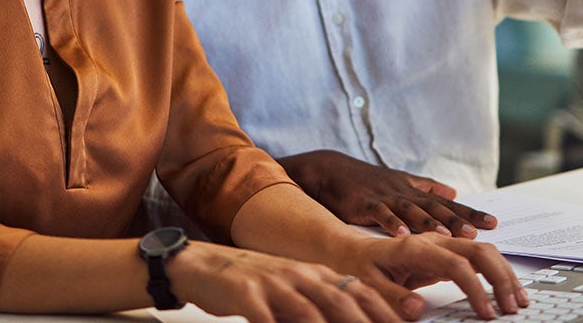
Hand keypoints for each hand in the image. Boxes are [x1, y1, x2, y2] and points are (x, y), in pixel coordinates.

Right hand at [169, 241, 404, 322]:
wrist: (200, 265)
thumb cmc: (250, 284)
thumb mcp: (289, 291)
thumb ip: (319, 306)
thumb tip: (354, 319)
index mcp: (313, 274)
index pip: (356, 291)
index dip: (382, 310)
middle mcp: (297, 275)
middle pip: (339, 300)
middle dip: (364, 322)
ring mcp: (272, 282)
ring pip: (307, 311)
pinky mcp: (245, 293)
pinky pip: (264, 318)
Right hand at [278, 150, 496, 238]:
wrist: (331, 170)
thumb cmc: (367, 180)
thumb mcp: (400, 181)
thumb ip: (427, 187)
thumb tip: (454, 192)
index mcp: (413, 191)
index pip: (447, 204)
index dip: (469, 213)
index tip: (493, 223)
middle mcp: (403, 193)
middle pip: (434, 207)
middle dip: (456, 219)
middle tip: (476, 232)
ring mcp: (384, 197)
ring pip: (411, 211)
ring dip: (429, 223)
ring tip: (446, 235)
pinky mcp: (365, 204)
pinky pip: (380, 214)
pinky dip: (391, 224)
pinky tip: (403, 235)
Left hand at [343, 232, 528, 319]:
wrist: (349, 250)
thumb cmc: (357, 266)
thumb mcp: (367, 284)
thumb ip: (392, 296)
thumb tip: (418, 309)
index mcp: (415, 247)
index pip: (457, 265)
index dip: (475, 289)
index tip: (486, 313)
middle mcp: (433, 241)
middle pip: (478, 250)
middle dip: (501, 277)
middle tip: (514, 306)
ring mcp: (441, 246)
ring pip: (483, 251)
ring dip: (504, 274)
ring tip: (518, 300)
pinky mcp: (444, 255)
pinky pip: (476, 260)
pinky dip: (495, 273)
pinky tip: (505, 289)